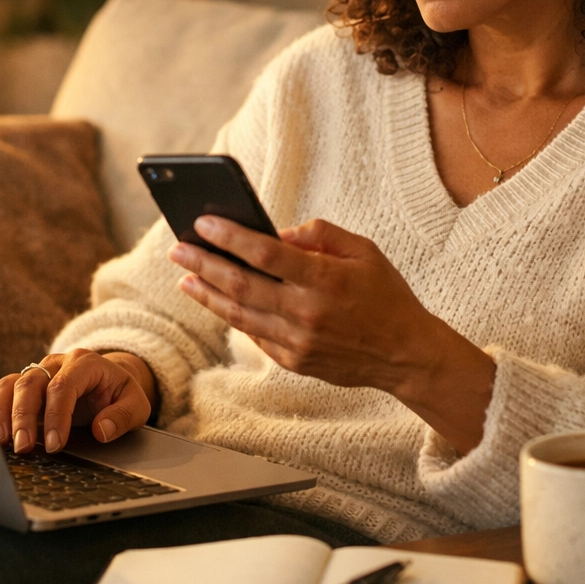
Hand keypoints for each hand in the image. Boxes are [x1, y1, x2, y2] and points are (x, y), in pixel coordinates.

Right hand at [0, 349, 157, 453]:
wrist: (109, 381)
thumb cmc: (119, 395)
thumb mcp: (137, 406)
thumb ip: (123, 416)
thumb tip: (101, 431)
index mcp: (84, 363)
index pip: (63, 386)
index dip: (56, 416)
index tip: (55, 445)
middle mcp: (55, 364)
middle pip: (30, 384)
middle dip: (23, 417)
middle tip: (23, 448)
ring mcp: (36, 373)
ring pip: (8, 385)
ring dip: (1, 413)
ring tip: (0, 441)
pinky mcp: (21, 385)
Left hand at [168, 216, 495, 451]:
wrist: (406, 355)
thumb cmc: (386, 295)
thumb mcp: (364, 251)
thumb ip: (320, 235)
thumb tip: (277, 233)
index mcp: (324, 278)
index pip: (264, 253)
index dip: (229, 237)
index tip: (202, 222)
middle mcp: (306, 312)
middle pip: (241, 284)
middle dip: (204, 264)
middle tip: (178, 249)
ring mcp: (298, 341)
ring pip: (239, 314)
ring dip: (207, 294)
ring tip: (186, 277)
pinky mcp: (294, 361)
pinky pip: (255, 335)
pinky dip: (234, 315)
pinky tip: (218, 300)